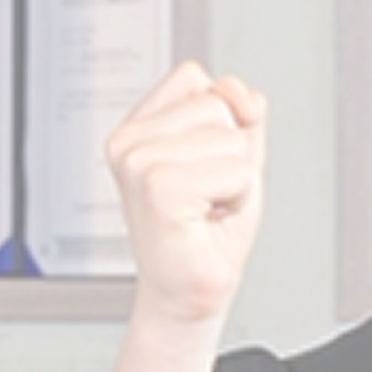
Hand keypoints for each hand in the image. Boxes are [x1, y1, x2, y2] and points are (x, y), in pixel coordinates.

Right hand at [106, 61, 267, 325]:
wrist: (189, 292)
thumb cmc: (205, 234)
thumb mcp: (234, 158)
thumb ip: (242, 114)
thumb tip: (240, 90)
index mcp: (136, 128)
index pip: (197, 79)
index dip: (221, 123)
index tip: (199, 169)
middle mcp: (129, 141)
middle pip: (218, 104)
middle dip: (232, 155)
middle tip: (205, 197)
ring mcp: (138, 161)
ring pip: (232, 137)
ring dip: (236, 180)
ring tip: (205, 209)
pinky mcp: (159, 186)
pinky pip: (238, 170)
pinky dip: (238, 200)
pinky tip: (206, 221)